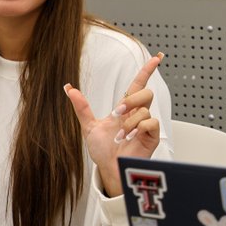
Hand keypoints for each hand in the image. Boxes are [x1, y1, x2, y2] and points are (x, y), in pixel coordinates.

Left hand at [66, 52, 164, 196]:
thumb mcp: (89, 126)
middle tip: (117, 113)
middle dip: (130, 101)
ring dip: (129, 121)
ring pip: (144, 109)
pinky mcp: (152, 136)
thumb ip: (81, 107)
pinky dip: (139, 127)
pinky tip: (130, 137)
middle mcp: (137, 114)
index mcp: (125, 108)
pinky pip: (151, 122)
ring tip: (120, 136)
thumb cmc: (103, 150)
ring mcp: (146, 125)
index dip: (147, 70)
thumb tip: (68, 89)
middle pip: (145, 92)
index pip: (139, 84)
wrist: (108, 168)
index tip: (157, 57)